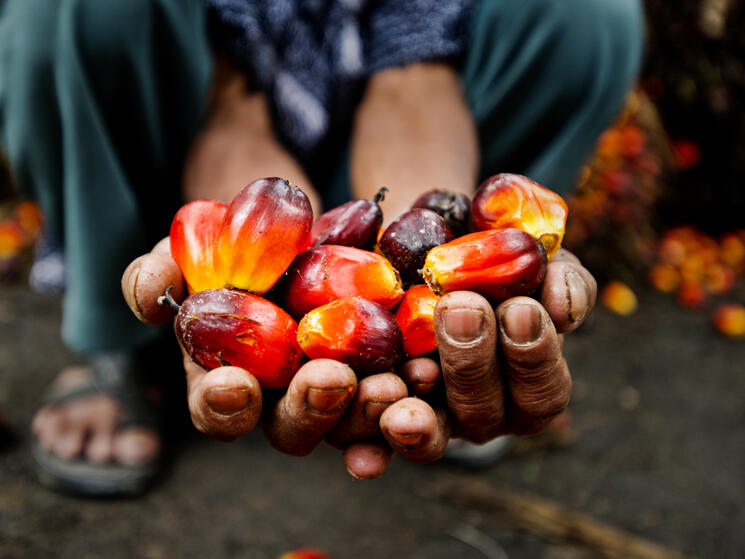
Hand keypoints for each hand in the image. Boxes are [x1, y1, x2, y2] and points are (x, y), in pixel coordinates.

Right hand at [121, 239, 405, 468]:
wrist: (311, 230)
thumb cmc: (242, 245)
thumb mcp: (198, 247)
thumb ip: (164, 270)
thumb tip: (155, 288)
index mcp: (230, 379)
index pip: (219, 410)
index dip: (223, 405)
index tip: (234, 383)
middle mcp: (285, 399)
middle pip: (293, 428)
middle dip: (311, 409)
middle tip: (331, 380)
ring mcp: (340, 395)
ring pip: (355, 424)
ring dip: (372, 411)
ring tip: (393, 382)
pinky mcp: (387, 377)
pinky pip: (405, 399)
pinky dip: (416, 394)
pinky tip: (426, 370)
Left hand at [330, 249, 595, 476]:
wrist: (416, 239)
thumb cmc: (483, 247)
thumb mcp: (525, 248)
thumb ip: (557, 274)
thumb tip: (565, 307)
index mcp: (524, 381)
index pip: (541, 391)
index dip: (535, 357)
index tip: (520, 307)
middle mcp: (480, 410)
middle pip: (483, 413)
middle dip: (473, 360)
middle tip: (460, 306)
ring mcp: (428, 418)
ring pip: (431, 435)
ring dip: (422, 413)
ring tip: (411, 372)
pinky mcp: (375, 418)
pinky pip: (372, 443)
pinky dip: (370, 451)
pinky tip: (363, 457)